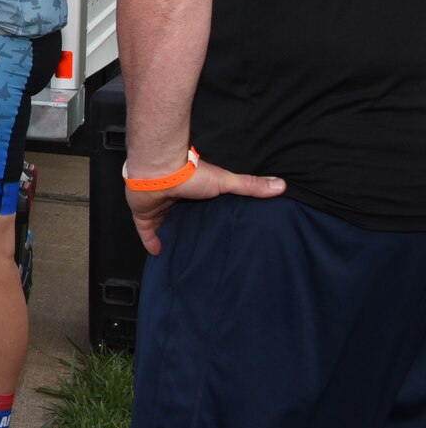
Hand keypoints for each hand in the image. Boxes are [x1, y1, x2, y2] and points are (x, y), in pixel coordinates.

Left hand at [126, 157, 285, 254]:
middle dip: (190, 228)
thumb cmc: (190, 175)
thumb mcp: (225, 182)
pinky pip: (146, 231)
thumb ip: (250, 185)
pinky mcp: (145, 214)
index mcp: (193, 191)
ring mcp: (159, 206)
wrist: (158, 172)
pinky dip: (151, 241)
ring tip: (183, 254)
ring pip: (165, 223)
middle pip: (183, 216)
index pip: (202, 206)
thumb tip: (282, 185)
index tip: (217, 229)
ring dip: (172, 234)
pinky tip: (159, 253)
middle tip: (201, 247)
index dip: (208, 215)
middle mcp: (175, 199)